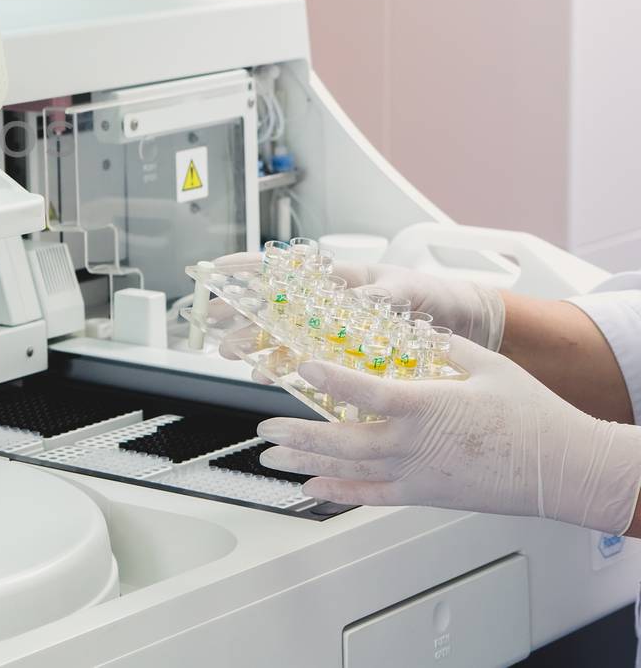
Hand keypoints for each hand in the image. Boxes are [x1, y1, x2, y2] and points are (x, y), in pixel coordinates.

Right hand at [206, 253, 505, 351]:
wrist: (466, 326)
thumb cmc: (438, 297)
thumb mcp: (412, 290)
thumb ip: (384, 295)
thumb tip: (361, 300)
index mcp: (343, 280)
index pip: (289, 268)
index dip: (249, 268)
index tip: (218, 270)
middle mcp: (333, 306)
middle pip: (274, 307)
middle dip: (239, 314)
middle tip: (214, 324)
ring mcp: (336, 333)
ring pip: (283, 337)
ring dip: (254, 344)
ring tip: (234, 354)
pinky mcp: (346, 358)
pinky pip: (306, 364)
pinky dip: (283, 369)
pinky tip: (266, 375)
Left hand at [257, 337, 640, 533]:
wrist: (561, 468)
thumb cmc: (529, 415)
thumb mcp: (484, 364)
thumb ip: (438, 345)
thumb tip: (406, 328)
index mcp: (426, 406)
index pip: (366, 392)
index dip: (329, 378)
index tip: (300, 366)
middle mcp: (414, 445)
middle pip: (342, 439)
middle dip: (297, 432)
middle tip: (264, 426)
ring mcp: (416, 474)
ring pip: (349, 469)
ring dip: (305, 461)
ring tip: (270, 456)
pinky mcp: (423, 495)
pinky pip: (372, 496)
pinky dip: (338, 492)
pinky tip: (312, 486)